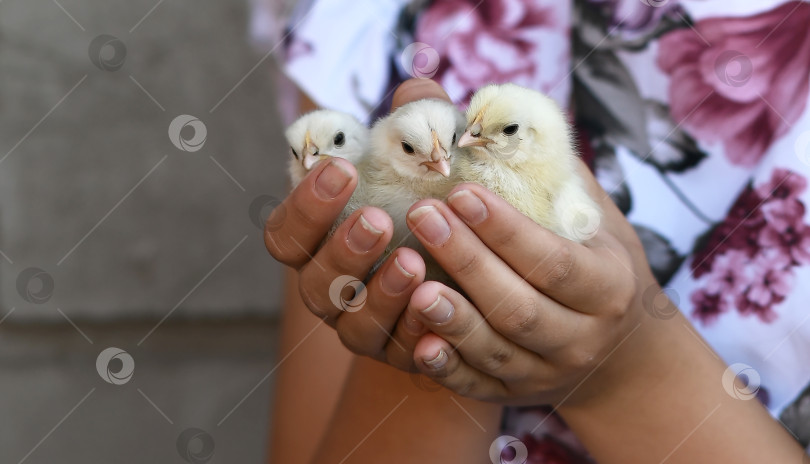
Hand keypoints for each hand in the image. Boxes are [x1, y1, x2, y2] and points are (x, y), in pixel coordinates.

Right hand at [264, 79, 452, 369]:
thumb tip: (416, 93)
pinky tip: (440, 309)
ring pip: (352, 325)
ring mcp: (362, 328)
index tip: (343, 169)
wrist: (463, 279)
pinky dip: (416, 335)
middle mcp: (331, 289)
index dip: (306, 205)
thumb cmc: (430, 208)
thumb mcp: (425, 165)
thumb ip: (415, 127)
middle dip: (342, 250)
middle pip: (314, 281)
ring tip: (414, 262)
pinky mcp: (401, 355)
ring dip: (379, 294)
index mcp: (319, 243)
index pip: (286, 232)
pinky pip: (401, 353)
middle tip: (377, 219)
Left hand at [402, 171, 655, 405]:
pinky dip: (448, 368)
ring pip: (497, 351)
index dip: (506, 229)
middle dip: (468, 261)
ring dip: (454, 319)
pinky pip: (478, 387)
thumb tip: (477, 109)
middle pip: (520, 306)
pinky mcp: (515, 396)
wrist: (621, 351)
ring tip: (412, 282)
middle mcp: (583, 337)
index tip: (460, 191)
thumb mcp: (589, 214)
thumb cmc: (595, 261)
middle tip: (421, 216)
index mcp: (608, 286)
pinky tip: (418, 343)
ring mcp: (547, 373)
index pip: (555, 260)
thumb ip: (539, 169)